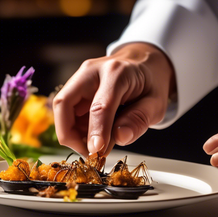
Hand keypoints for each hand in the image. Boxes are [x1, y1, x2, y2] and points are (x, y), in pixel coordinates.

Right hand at [53, 42, 175, 156]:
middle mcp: (91, 71)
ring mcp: (79, 78)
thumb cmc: (149, 83)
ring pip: (61, 109)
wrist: (142, 64)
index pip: (100, 106)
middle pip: (64, 103)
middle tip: (88, 152)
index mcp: (116, 72)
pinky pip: (66, 111)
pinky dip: (74, 129)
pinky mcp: (74, 87)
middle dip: (69, 133)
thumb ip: (139, 120)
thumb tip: (120, 138)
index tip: (96, 151)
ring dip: (71, 133)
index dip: (95, 131)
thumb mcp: (156, 104)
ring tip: (94, 145)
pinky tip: (92, 135)